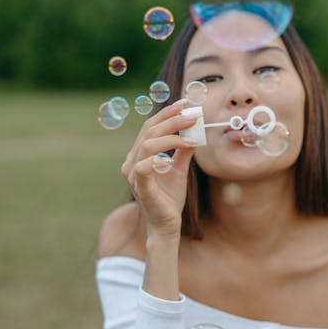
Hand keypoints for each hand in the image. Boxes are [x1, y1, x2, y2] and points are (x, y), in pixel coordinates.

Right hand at [121, 100, 196, 236]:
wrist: (167, 224)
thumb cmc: (170, 197)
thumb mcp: (179, 170)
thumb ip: (183, 151)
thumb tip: (195, 133)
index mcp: (139, 154)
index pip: (150, 127)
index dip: (166, 113)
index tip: (184, 104)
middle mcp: (132, 161)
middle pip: (149, 131)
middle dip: (172, 120)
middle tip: (192, 115)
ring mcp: (134, 174)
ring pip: (147, 145)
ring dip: (170, 137)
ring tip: (190, 136)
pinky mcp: (141, 187)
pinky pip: (144, 168)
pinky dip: (157, 159)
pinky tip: (170, 158)